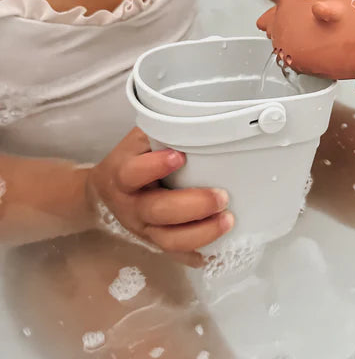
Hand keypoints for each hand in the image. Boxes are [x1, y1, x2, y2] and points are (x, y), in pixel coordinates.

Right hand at [86, 128, 233, 266]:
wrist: (104, 193)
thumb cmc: (131, 159)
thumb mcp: (138, 141)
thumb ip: (161, 132)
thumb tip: (199, 120)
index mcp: (122, 175)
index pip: (133, 173)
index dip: (154, 166)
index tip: (180, 157)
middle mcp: (131, 205)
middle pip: (157, 211)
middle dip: (192, 206)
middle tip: (222, 197)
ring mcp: (143, 229)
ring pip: (168, 240)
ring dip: (201, 233)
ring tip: (228, 220)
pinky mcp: (154, 243)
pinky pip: (175, 255)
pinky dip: (195, 256)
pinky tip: (217, 253)